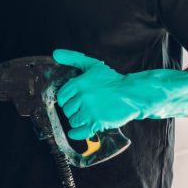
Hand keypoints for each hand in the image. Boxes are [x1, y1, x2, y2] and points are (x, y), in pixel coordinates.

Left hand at [52, 49, 187, 139]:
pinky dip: (77, 133)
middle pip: (67, 110)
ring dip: (78, 121)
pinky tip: (76, 132)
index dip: (66, 100)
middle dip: (74, 110)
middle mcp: (82, 97)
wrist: (132, 94)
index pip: (61, 96)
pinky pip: (80, 132)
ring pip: (73, 121)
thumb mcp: (92, 65)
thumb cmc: (111, 80)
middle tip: (83, 108)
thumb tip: (55, 53)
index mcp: (78, 83)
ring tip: (88, 115)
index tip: (73, 101)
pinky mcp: (97, 122)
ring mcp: (90, 110)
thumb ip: (73, 58)